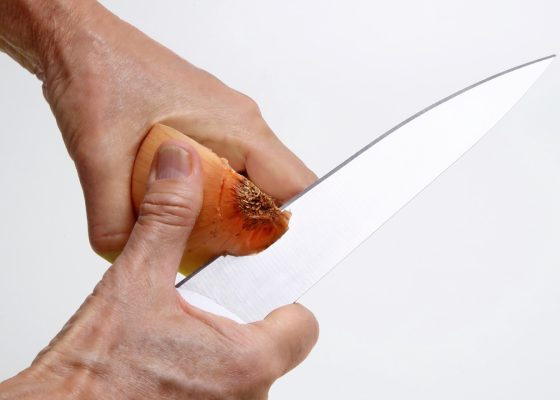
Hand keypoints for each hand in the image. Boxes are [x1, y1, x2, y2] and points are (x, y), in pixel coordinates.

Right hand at [0, 142, 317, 399]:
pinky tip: (168, 356)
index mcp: (245, 360)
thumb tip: (181, 168)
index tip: (255, 284)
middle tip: (202, 306)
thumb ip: (168, 219)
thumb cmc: (91, 373)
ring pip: (247, 367)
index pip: (302, 323)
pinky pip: (223, 388)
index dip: (281, 297)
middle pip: (274, 343)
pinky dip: (205, 369)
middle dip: (243, 318)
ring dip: (222, 345)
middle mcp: (245, 397)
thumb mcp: (135, 280)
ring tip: (178, 332)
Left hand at [1, 0, 315, 260]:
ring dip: (230, 215)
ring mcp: (225, 127)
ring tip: (198, 238)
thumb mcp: (100, 154)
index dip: (288, 229)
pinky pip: (227, 173)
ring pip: (251, 183)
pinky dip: (211, 200)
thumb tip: (127, 254)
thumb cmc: (98, 70)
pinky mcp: (206, 131)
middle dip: (254, 230)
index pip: (296, 185)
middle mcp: (240, 125)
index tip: (264, 260)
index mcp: (238, 127)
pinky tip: (180, 213)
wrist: (78, 41)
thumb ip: (114, 218)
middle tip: (222, 258)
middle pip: (276, 191)